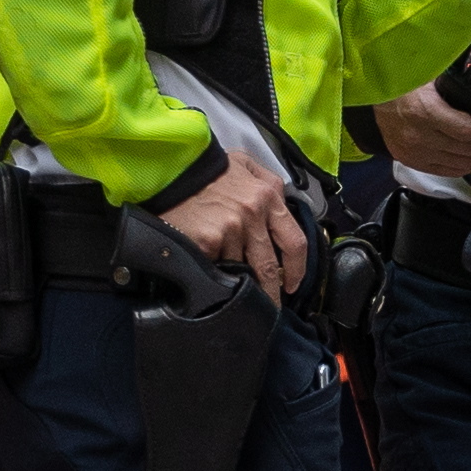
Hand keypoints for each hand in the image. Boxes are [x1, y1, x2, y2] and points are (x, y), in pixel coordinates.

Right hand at [161, 159, 308, 297]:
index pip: (295, 242)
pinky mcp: (208, 241)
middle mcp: (253, 214)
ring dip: (240, 282)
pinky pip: (218, 268)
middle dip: (271, 292)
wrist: (173, 168)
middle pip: (270, 267)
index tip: (292, 284)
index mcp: (267, 197)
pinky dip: (217, 273)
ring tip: (234, 287)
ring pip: (242, 270)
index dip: (297, 270)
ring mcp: (231, 230)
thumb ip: (270, 183)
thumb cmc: (209, 169)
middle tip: (270, 306)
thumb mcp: (246, 164)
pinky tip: (212, 273)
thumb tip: (285, 204)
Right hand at [378, 83, 470, 179]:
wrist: (370, 93)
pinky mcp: (411, 161)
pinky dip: (465, 164)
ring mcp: (414, 153)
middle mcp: (419, 137)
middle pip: (468, 149)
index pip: (468, 129)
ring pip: (460, 164)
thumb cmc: (404, 77)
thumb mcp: (436, 65)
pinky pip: (447, 171)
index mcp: (425, 111)